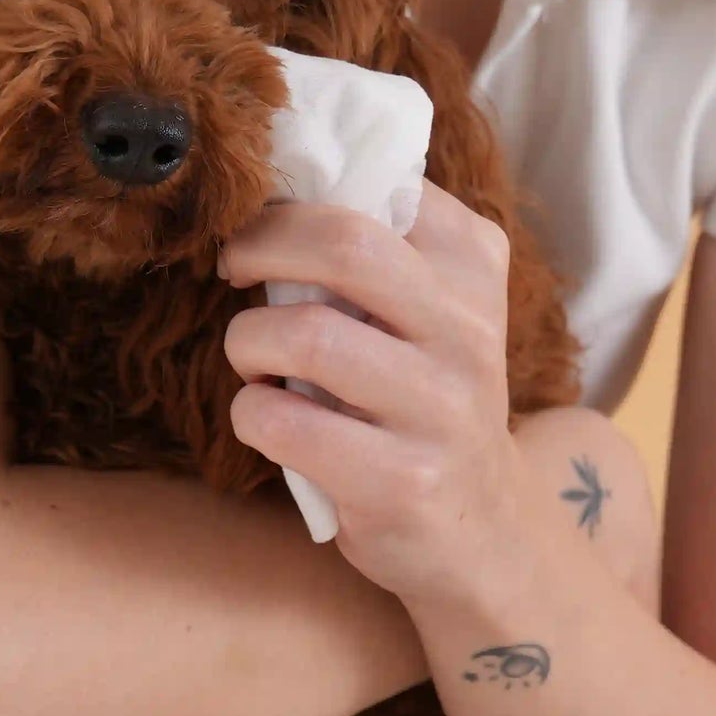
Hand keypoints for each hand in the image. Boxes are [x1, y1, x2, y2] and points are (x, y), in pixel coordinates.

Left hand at [218, 180, 522, 612]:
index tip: (264, 217)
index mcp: (475, 268)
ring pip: (307, 335)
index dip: (299, 194)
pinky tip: (266, 419)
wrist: (482, 530)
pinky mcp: (404, 480)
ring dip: (247, 341)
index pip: (385, 184)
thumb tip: (273, 187)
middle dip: (261, 244)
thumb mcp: (433, 312)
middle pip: (344, 244)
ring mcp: (441, 408)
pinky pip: (286, 423)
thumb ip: (383, 248)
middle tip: (233, 267)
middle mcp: (468, 330)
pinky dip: (252, 413)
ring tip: (252, 359)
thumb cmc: (425, 402)